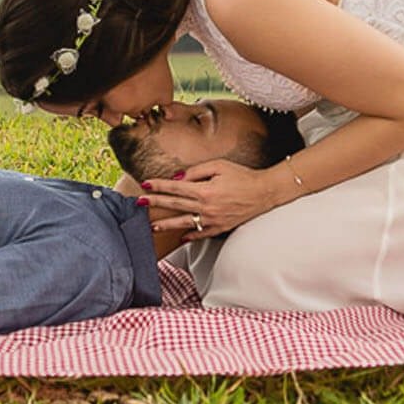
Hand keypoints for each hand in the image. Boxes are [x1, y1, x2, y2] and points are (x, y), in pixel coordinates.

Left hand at [140, 160, 276, 239]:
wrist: (264, 192)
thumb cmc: (242, 175)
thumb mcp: (219, 166)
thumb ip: (197, 171)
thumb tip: (177, 178)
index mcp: (205, 190)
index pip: (175, 187)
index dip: (158, 185)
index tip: (144, 184)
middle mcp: (207, 207)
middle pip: (175, 205)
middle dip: (155, 203)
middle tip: (139, 203)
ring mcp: (213, 219)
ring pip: (184, 223)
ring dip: (166, 224)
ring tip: (152, 226)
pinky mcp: (221, 227)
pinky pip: (202, 234)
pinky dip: (190, 236)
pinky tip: (180, 237)